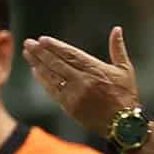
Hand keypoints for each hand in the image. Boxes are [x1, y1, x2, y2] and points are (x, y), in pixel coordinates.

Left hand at [23, 27, 141, 137]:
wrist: (122, 124)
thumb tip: (117, 29)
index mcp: (95, 70)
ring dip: (38, 64)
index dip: (55, 46)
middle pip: (57, 63)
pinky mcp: (69, 107)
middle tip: (28, 43)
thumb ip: (118, 48)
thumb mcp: (125, 69)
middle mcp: (83, 81)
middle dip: (41, 53)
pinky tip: (36, 72)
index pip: (70, 54)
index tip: (42, 39)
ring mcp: (74, 95)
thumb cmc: (125, 95)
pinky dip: (43, 81)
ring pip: (52, 77)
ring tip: (28, 54)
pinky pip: (53, 91)